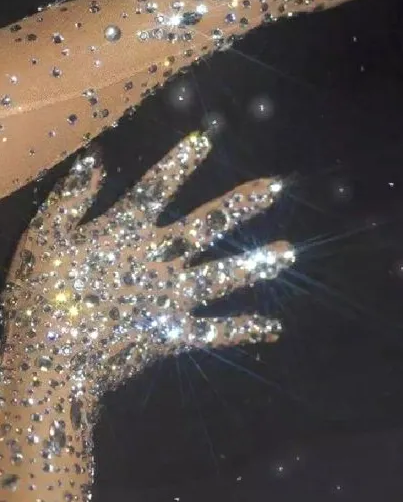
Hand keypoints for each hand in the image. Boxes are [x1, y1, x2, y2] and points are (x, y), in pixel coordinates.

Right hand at [3, 133, 293, 410]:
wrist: (50, 363)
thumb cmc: (41, 296)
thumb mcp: (44, 236)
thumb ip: (71, 196)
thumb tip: (97, 159)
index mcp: (126, 232)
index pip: (157, 187)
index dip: (180, 162)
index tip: (206, 138)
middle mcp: (159, 258)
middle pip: (209, 225)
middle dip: (242, 204)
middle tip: (276, 187)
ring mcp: (171, 297)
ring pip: (223, 274)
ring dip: (257, 262)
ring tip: (289, 252)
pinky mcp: (174, 333)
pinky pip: (216, 332)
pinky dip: (244, 328)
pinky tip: (273, 326)